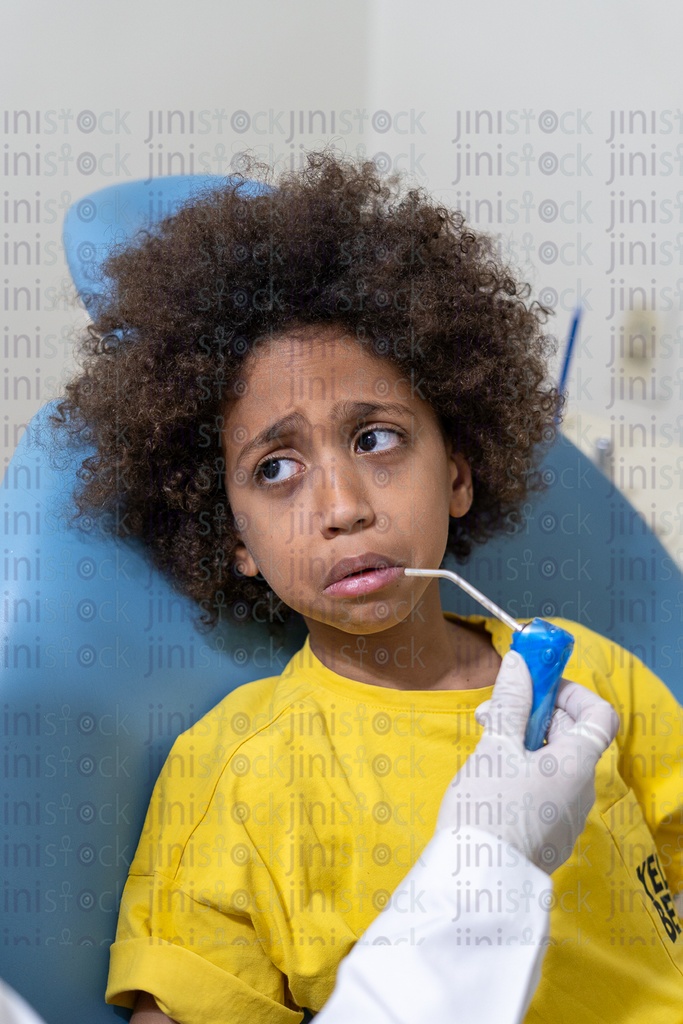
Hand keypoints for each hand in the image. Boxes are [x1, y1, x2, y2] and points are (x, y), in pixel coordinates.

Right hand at [436, 650, 618, 872]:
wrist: (476, 883)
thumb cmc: (488, 811)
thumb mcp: (495, 747)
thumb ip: (511, 702)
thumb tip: (521, 663)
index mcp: (577, 764)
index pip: (599, 713)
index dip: (570, 692)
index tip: (535, 685)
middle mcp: (581, 789)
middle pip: (572, 735)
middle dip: (534, 714)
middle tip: (495, 712)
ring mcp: (567, 816)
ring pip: (554, 762)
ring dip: (523, 742)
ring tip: (485, 743)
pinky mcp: (548, 834)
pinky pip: (544, 789)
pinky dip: (522, 771)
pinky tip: (490, 777)